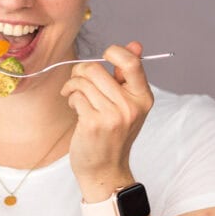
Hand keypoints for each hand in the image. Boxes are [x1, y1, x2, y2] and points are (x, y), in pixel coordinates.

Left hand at [60, 41, 153, 198]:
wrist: (105, 170)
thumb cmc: (113, 135)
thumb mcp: (128, 105)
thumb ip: (129, 76)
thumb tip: (136, 44)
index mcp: (143, 97)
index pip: (132, 62)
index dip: (113, 52)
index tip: (104, 58)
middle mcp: (130, 106)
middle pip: (96, 68)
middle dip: (80, 72)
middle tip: (77, 82)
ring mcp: (112, 116)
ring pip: (82, 81)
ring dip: (73, 86)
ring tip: (75, 97)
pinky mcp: (93, 124)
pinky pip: (75, 96)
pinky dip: (71, 98)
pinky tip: (75, 108)